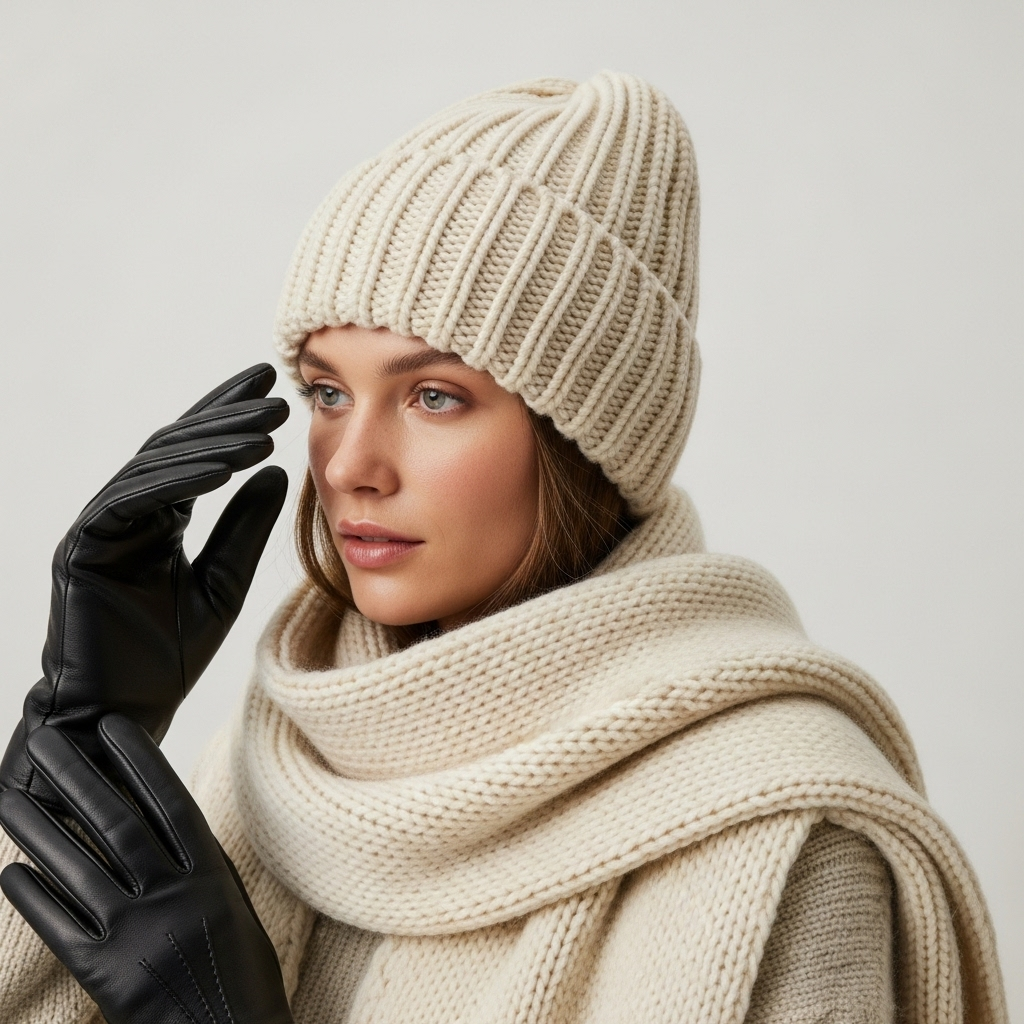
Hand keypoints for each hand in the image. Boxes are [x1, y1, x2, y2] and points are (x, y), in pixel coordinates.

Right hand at [0, 364, 288, 808]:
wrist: (125, 713)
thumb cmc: (170, 655)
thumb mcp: (225, 580)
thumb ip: (244, 527)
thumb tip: (277, 471)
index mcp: (158, 520)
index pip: (195, 455)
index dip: (230, 418)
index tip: (273, 389)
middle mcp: (127, 514)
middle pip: (177, 449)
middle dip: (226, 417)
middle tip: (274, 392)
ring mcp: (101, 527)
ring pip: (157, 467)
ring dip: (212, 443)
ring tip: (264, 427)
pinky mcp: (85, 547)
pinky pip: (134, 501)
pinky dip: (180, 480)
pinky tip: (224, 465)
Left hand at [0, 714, 293, 1023]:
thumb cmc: (238, 976)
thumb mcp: (233, 908)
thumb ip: (200, 866)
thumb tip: (165, 824)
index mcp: (210, 874)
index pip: (168, 803)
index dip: (139, 762)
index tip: (111, 728)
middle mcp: (173, 895)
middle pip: (117, 823)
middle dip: (78, 778)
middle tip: (46, 743)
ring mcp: (138, 933)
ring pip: (79, 867)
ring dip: (39, 829)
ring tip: (8, 798)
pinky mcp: (107, 975)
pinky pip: (62, 927)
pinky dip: (34, 897)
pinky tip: (10, 872)